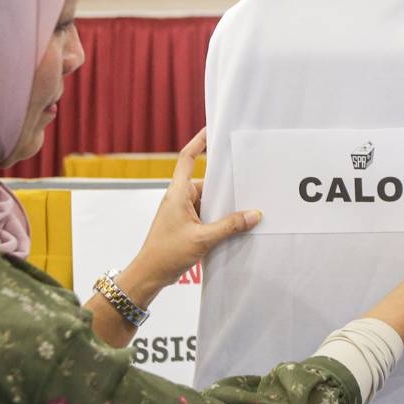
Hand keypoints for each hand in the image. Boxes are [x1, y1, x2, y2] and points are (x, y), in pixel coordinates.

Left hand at [86, 129, 261, 347]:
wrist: (149, 274)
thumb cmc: (167, 253)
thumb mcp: (202, 238)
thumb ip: (229, 226)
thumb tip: (254, 214)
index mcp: (178, 193)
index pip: (188, 159)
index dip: (198, 142)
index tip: (210, 129)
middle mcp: (179, 198)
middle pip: (206, 182)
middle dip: (225, 183)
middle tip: (246, 179)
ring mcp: (182, 211)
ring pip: (208, 200)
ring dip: (223, 204)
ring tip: (245, 205)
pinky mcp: (186, 224)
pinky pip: (206, 214)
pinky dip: (219, 217)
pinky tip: (235, 224)